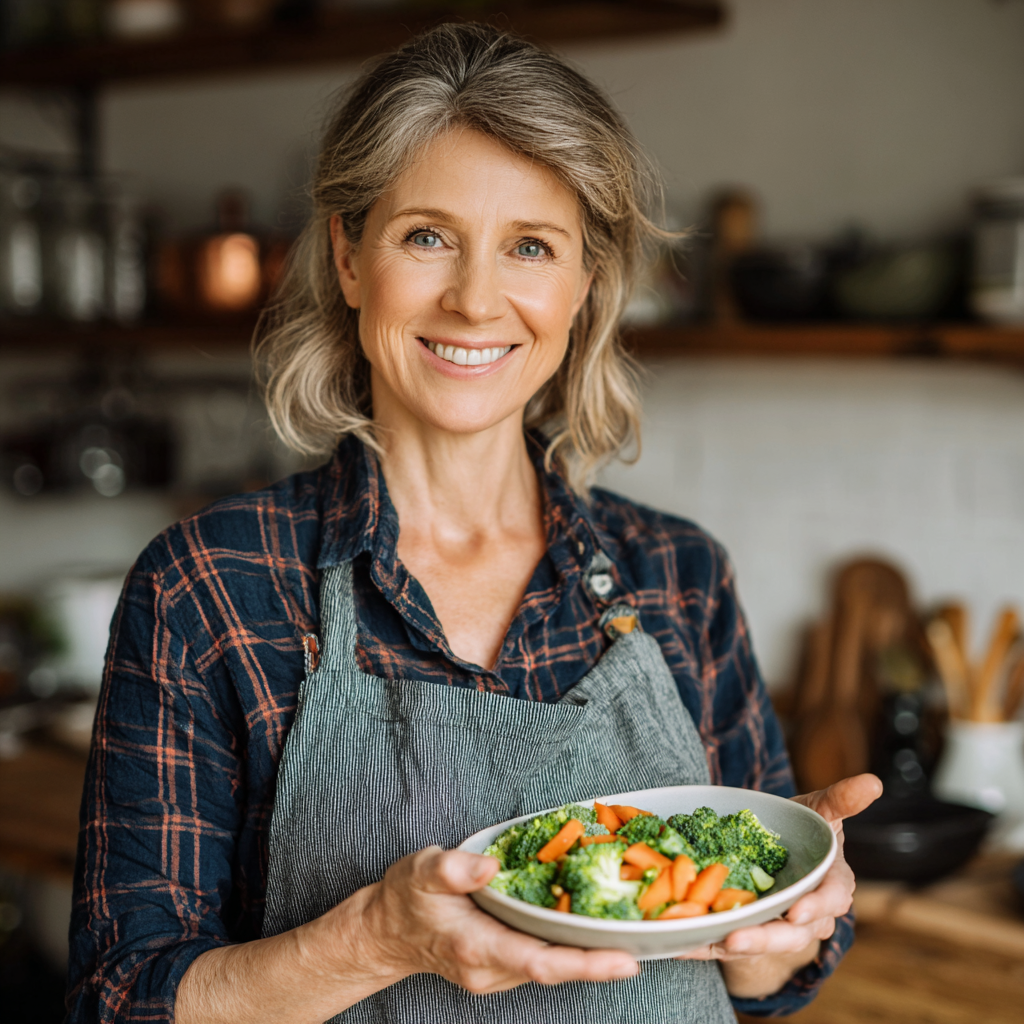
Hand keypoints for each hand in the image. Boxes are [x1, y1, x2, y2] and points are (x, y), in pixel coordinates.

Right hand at [358, 846, 639, 993]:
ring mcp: (504, 971)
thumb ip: (451, 870)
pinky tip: (613, 930)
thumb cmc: (405, 899)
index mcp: (477, 949)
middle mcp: (496, 970)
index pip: (539, 962)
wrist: (387, 933)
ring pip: (562, 967)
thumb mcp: (420, 873)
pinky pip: (554, 958)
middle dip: (611, 960)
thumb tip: (489, 865)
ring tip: (655, 937)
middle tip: (663, 946)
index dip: (584, 964)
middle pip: (562, 970)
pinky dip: (584, 948)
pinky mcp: (510, 962)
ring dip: (604, 955)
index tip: (625, 960)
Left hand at [676, 773, 882, 999]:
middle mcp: (806, 916)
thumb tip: (873, 781)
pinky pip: (723, 947)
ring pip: (760, 943)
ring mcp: (775, 928)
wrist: (780, 856)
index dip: (816, 908)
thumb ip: (841, 800)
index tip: (798, 910)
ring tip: (712, 941)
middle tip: (738, 938)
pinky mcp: (743, 934)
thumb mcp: (820, 812)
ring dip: (736, 945)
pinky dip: (704, 947)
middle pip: (791, 934)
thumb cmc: (805, 833)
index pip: (830, 901)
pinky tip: (681, 945)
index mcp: (830, 888)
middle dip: (766, 938)